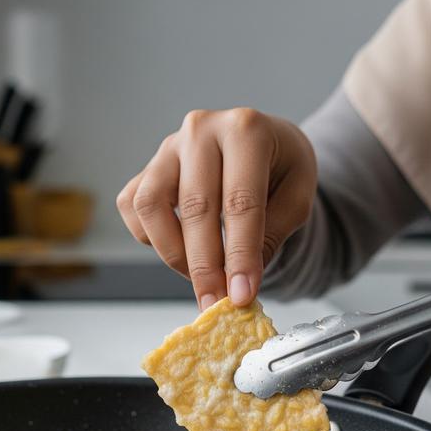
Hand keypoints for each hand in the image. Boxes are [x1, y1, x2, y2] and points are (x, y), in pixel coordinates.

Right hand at [116, 108, 316, 309]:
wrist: (263, 141)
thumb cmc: (281, 168)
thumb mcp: (297, 197)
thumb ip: (271, 236)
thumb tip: (238, 283)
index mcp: (246, 129)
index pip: (240, 201)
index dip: (240, 254)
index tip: (241, 294)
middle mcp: (201, 130)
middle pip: (196, 207)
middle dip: (205, 265)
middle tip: (216, 301)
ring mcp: (168, 147)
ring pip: (151, 206)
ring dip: (172, 252)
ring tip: (200, 275)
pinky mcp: (147, 166)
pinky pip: (133, 207)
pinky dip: (150, 237)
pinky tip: (180, 248)